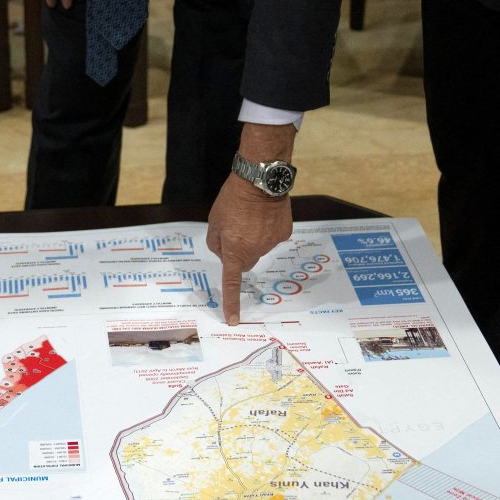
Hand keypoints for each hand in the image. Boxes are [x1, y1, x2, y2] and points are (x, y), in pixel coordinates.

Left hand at [204, 122, 297, 324]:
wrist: (261, 180)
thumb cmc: (233, 199)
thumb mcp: (214, 222)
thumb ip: (216, 244)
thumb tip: (225, 254)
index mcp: (234, 251)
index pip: (232, 282)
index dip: (232, 302)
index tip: (233, 320)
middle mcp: (255, 251)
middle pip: (246, 261)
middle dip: (240, 252)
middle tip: (236, 230)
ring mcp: (272, 243)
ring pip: (260, 248)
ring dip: (254, 238)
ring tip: (251, 216)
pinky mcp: (285, 234)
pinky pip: (273, 237)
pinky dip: (269, 229)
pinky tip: (266, 215)